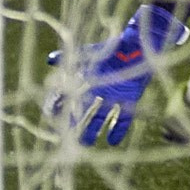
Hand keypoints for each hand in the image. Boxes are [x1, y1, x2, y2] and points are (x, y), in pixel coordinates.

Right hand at [45, 4, 189, 146]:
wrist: (138, 46)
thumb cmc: (113, 47)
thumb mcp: (90, 52)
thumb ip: (71, 57)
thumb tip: (50, 59)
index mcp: (87, 78)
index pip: (69, 95)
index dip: (59, 106)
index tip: (51, 117)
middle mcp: (98, 89)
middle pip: (83, 110)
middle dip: (74, 124)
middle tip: (67, 137)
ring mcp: (113, 95)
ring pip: (100, 116)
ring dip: (92, 130)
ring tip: (86, 143)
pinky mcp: (129, 98)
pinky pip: (122, 118)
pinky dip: (118, 130)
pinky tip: (112, 141)